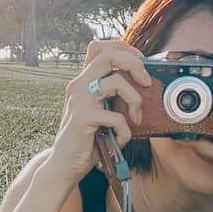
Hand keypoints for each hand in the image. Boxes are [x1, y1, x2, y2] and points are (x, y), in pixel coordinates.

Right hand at [46, 39, 153, 185]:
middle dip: (135, 64)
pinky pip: (116, 117)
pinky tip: (120, 139)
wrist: (65, 163)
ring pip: (117, 82)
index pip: (100, 47)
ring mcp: (79, 100)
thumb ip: (112, 95)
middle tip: (146, 82)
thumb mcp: (100, 110)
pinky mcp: (83, 118)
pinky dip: (125, 130)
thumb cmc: (88, 138)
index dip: (124, 49)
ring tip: (136, 118)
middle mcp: (79, 84)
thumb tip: (144, 84)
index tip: (141, 64)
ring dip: (135, 100)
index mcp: (84, 80)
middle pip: (109, 55)